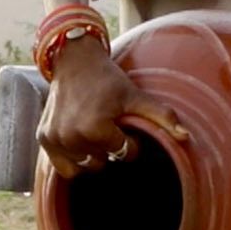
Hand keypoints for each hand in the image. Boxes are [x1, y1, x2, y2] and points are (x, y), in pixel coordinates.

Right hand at [37, 38, 188, 176]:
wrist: (73, 61)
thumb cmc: (108, 80)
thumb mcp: (136, 96)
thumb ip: (162, 116)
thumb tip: (186, 137)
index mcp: (96, 128)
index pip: (126, 153)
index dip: (130, 140)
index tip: (124, 123)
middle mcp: (72, 136)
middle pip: (104, 163)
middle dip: (110, 147)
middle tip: (108, 124)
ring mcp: (55, 139)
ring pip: (86, 168)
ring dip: (93, 155)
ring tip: (94, 131)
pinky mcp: (44, 139)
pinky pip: (65, 169)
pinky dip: (74, 160)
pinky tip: (81, 140)